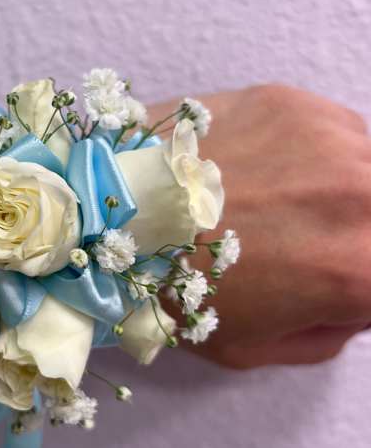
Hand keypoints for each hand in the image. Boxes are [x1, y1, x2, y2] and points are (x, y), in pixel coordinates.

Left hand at [155, 84, 370, 367]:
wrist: (102, 218)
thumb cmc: (169, 295)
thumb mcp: (254, 348)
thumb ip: (327, 331)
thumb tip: (355, 302)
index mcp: (356, 268)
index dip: (362, 282)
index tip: (332, 279)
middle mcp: (360, 194)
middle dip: (354, 233)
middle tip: (304, 241)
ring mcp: (327, 136)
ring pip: (367, 164)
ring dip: (340, 188)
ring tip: (278, 203)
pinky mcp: (288, 99)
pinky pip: (334, 129)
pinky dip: (315, 153)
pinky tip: (262, 169)